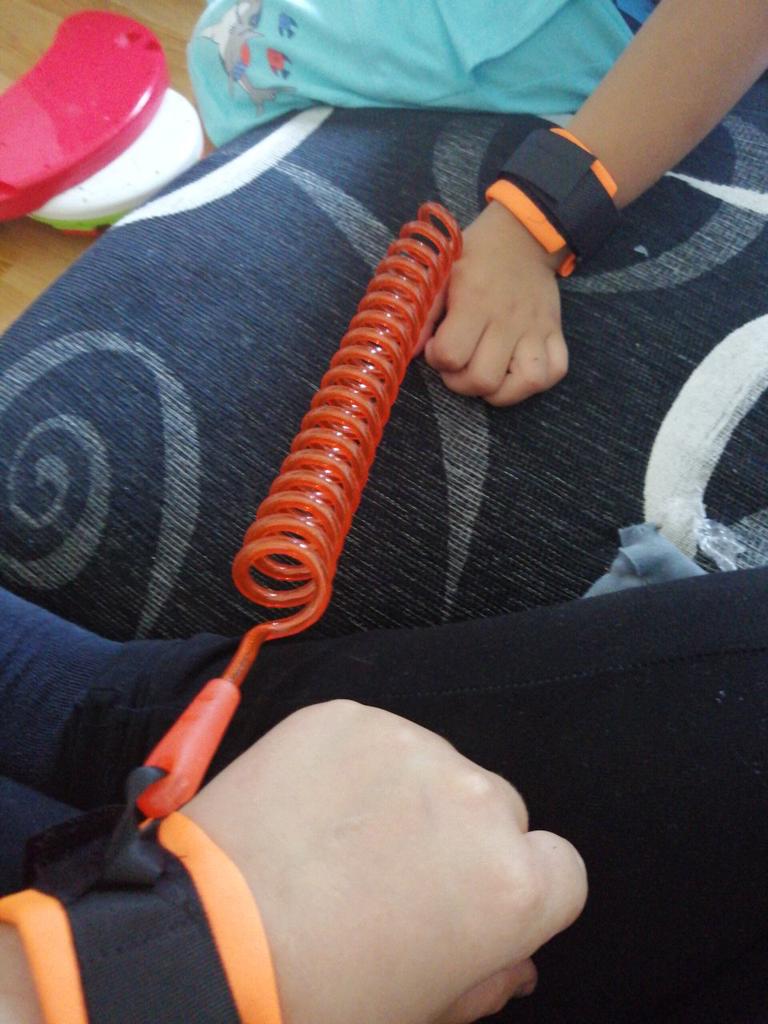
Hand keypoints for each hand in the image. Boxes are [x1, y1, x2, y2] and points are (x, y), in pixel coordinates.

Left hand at [187, 700, 586, 1023]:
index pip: (560, 868)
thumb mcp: (422, 1014)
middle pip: (497, 809)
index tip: (471, 904)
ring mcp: (410, 746)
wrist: (202, 943)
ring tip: (341, 841)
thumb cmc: (318, 996)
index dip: (517, 891)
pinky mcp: (350, 716)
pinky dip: (355, 765)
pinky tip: (312, 808)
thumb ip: (485, 980)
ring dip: (408, 796)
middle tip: (392, 876)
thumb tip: (512, 958)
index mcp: (513, 883)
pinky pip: (375, 737)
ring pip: (436, 767)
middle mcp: (476, 798)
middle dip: (461, 839)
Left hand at [419, 201, 568, 406]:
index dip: (437, 358)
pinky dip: (537, 382)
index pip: (451, 354)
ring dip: (501, 390)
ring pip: (526, 382)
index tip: (436, 345)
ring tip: (487, 374)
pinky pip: (555, 371)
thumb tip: (408, 350)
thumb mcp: (441, 273)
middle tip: (458, 364)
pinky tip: (515, 372)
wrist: (522, 235)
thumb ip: (423, 312)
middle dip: (461, 383)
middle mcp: (508, 319)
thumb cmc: (475, 257)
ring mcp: (535, 328)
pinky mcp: (555, 332)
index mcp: (475, 302)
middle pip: (484, 379)